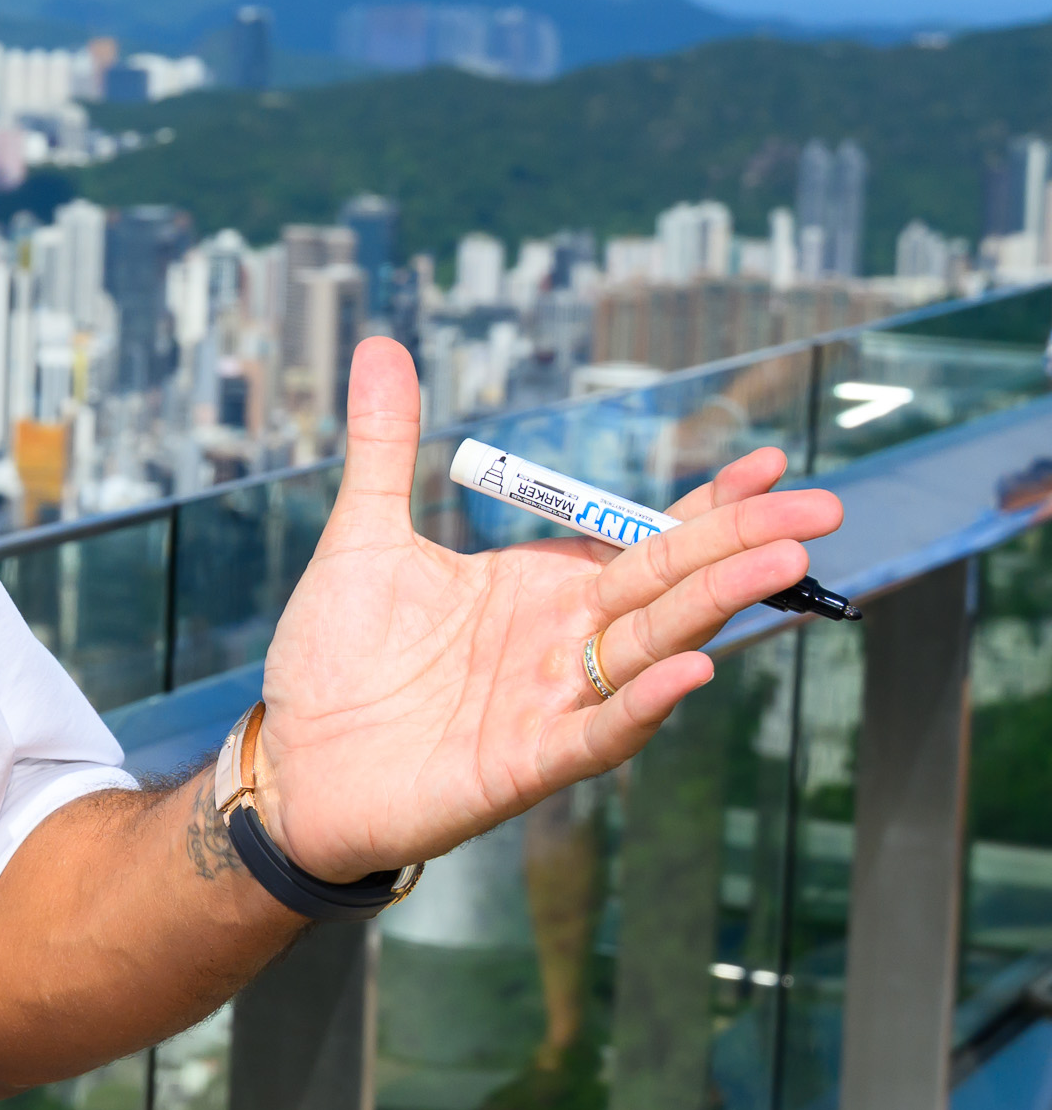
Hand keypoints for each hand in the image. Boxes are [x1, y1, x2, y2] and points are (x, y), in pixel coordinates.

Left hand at [254, 339, 843, 882]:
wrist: (290, 761)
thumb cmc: (335, 657)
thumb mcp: (362, 537)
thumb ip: (385, 448)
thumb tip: (380, 345)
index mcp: (541, 588)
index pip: (644, 540)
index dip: (707, 505)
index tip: (769, 460)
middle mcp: (562, 643)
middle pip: (669, 587)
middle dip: (743, 546)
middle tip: (819, 508)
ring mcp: (550, 704)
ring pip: (650, 649)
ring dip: (713, 608)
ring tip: (780, 563)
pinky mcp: (524, 764)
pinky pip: (598, 732)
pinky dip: (642, 705)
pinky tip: (691, 671)